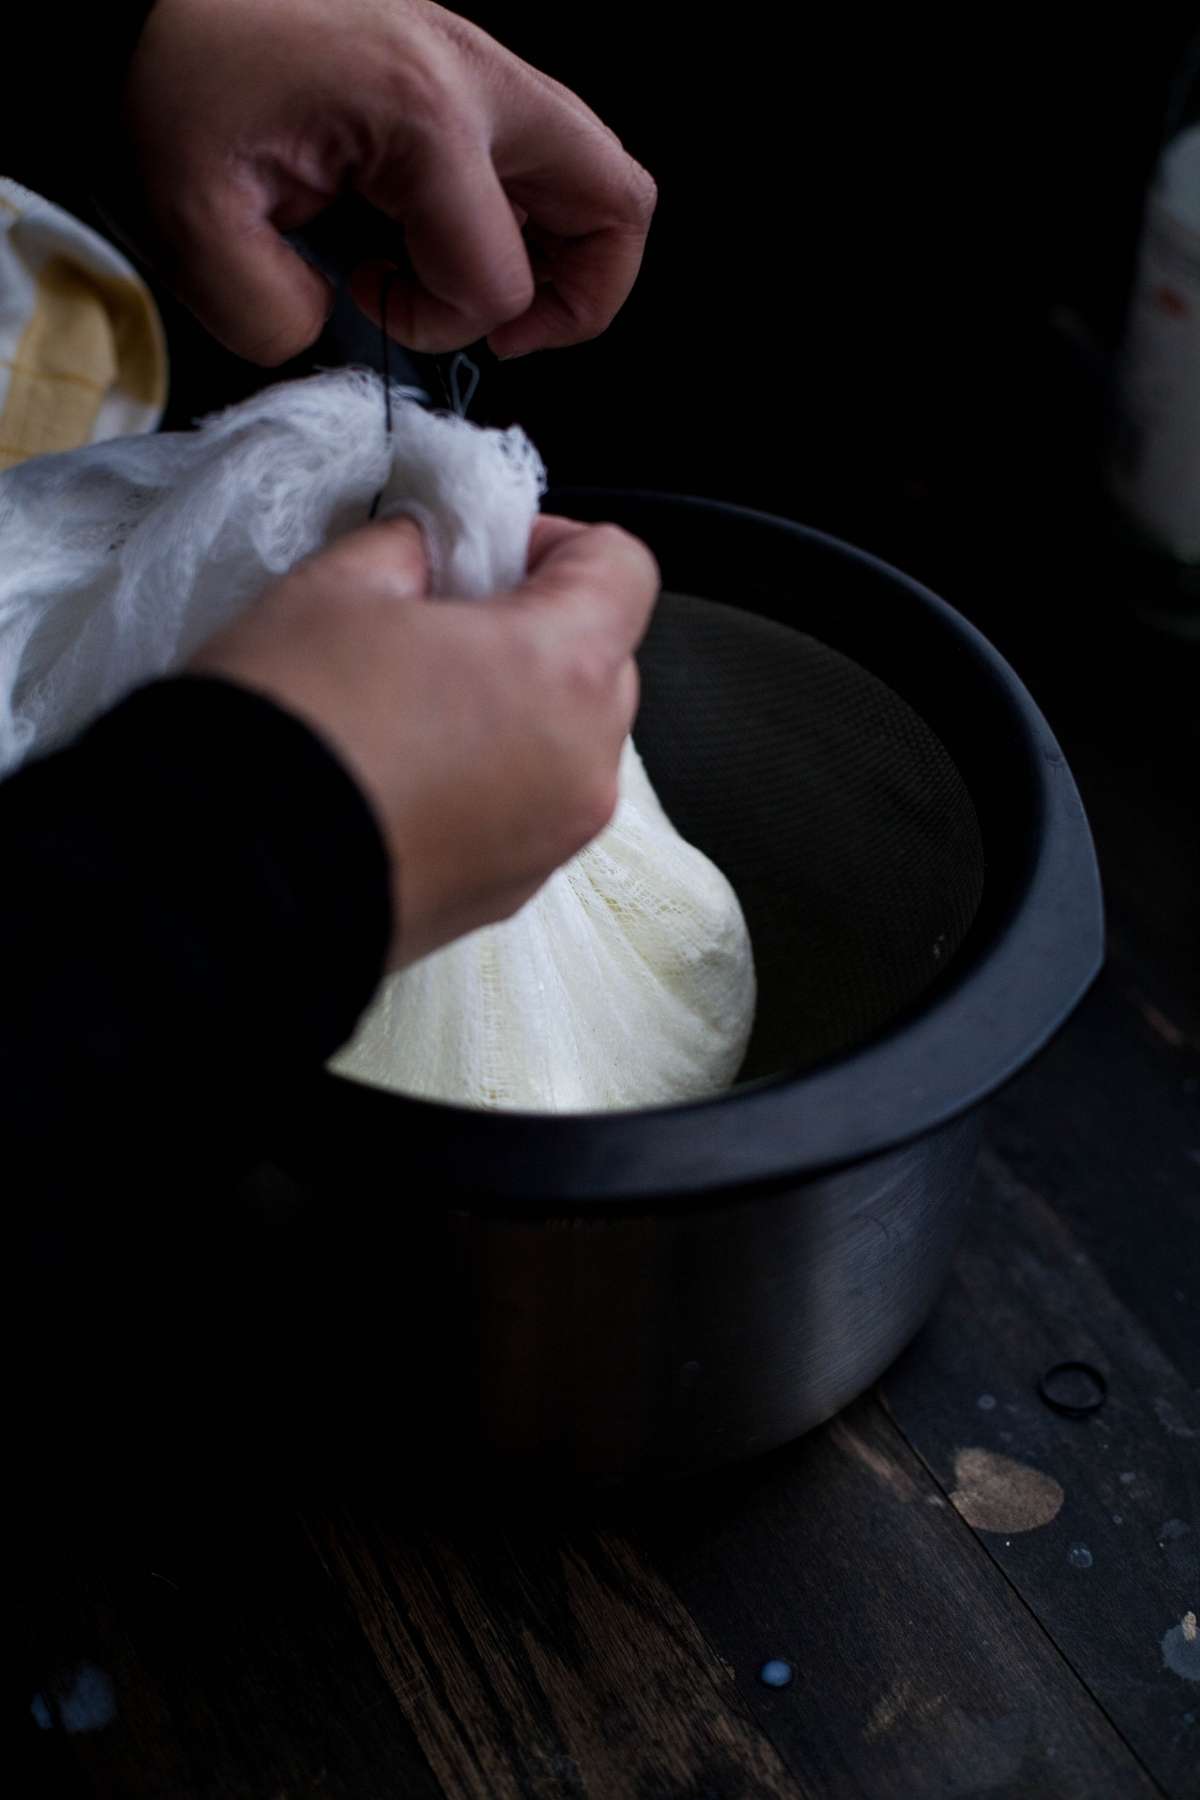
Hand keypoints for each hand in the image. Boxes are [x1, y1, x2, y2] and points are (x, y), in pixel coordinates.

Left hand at [120, 0, 655, 363]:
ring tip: (481, 283)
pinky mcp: (463, 66)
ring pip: (601, 175)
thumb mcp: (189, 216)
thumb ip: (263, 310)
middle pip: (618, 203)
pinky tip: (451, 232)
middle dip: (580, 297)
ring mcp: (480, 64)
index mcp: (425, 116)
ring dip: (565, 254)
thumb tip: (322, 327)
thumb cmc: (176, 76)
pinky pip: (550, 153)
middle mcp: (476, 80)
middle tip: (504, 326)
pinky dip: (528, 213)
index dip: (442, 327)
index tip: (370, 304)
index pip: (500, 279)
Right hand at [188, 515, 659, 966]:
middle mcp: (584, 764)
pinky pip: (530, 813)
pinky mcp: (511, 895)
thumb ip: (408, 548)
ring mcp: (554, 841)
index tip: (487, 551)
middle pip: (606, 662)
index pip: (624, 569)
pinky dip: (493, 783)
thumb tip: (430, 550)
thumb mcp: (334, 587)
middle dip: (539, 630)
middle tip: (443, 625)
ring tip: (415, 709)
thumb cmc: (289, 725)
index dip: (558, 542)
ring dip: (519, 712)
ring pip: (570, 744)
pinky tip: (405, 776)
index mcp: (563, 669)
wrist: (231, 881)